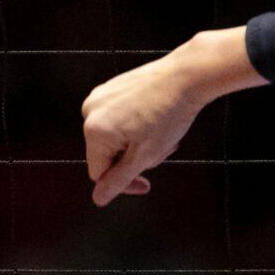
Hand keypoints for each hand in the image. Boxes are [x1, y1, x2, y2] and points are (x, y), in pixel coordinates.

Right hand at [81, 28, 264, 207]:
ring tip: (162, 133)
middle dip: (133, 159)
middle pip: (107, 154)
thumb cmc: (167, 116)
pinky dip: (135, 126)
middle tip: (161, 149)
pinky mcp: (112, 87)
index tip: (147, 183)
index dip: (124, 183)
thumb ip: (118, 179)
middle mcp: (90, 110)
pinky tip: (155, 119)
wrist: (184, 76)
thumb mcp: (144, 156)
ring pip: (114, 138)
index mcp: (94, 130)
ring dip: (137, 144)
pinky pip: (117, 118)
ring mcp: (100, 96)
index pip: (99, 174)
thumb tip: (97, 199)